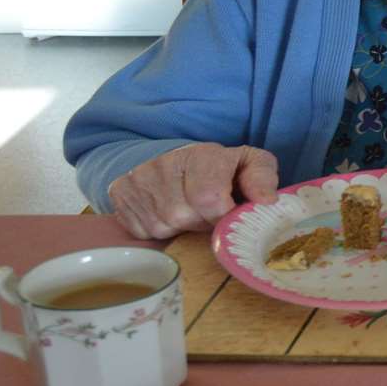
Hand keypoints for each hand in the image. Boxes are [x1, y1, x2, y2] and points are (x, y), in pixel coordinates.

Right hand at [108, 143, 278, 238]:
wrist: (178, 159)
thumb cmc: (221, 168)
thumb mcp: (250, 165)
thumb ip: (263, 178)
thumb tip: (266, 200)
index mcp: (202, 155)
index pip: (210, 199)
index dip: (222, 214)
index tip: (228, 211)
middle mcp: (165, 163)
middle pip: (185, 216)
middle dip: (202, 222)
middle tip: (208, 212)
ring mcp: (139, 177)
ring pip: (162, 226)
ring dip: (180, 227)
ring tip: (189, 211)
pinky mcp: (120, 192)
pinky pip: (141, 230)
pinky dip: (158, 229)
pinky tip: (167, 212)